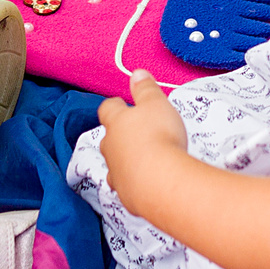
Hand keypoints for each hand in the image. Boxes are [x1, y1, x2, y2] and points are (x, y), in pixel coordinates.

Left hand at [94, 70, 188, 215]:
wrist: (161, 183)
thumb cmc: (159, 138)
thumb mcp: (156, 104)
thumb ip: (145, 88)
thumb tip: (136, 73)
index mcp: (115, 123)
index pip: (107, 109)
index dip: (115, 105)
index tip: (122, 103)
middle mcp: (111, 148)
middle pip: (109, 138)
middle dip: (120, 135)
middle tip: (137, 132)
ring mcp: (116, 173)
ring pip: (116, 163)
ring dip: (126, 160)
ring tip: (143, 159)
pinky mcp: (126, 195)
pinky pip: (127, 186)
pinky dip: (135, 182)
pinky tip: (148, 182)